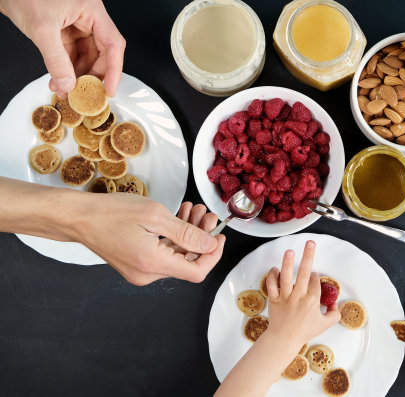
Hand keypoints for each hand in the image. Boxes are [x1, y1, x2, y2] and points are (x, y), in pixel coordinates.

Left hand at [0, 0, 124, 96]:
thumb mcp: (41, 28)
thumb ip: (56, 59)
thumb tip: (68, 84)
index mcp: (92, 11)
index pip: (113, 44)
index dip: (114, 70)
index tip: (108, 90)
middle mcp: (89, 18)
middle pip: (101, 54)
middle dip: (91, 76)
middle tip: (84, 93)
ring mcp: (77, 26)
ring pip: (86, 58)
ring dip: (76, 76)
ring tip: (66, 90)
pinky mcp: (65, 32)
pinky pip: (71, 56)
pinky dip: (65, 70)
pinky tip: (59, 82)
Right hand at [71, 195, 224, 285]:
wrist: (78, 217)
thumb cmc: (109, 212)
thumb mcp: (154, 215)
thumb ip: (186, 233)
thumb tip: (210, 244)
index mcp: (153, 263)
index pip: (197, 272)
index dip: (213, 256)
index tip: (220, 237)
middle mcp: (147, 274)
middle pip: (188, 262)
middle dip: (201, 238)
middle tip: (205, 215)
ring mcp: (140, 272)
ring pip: (176, 257)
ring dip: (188, 235)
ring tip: (192, 211)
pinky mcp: (136, 266)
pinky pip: (163, 255)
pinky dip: (173, 239)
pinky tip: (178, 219)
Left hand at [266, 240, 339, 348]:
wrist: (284, 339)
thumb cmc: (304, 332)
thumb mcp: (325, 325)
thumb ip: (334, 314)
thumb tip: (336, 304)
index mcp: (312, 301)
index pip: (315, 281)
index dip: (315, 276)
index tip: (313, 276)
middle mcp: (299, 297)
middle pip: (304, 273)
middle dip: (308, 256)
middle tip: (310, 243)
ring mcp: (285, 298)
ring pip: (286, 277)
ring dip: (288, 263)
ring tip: (290, 251)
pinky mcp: (274, 300)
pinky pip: (271, 285)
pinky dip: (272, 276)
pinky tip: (275, 269)